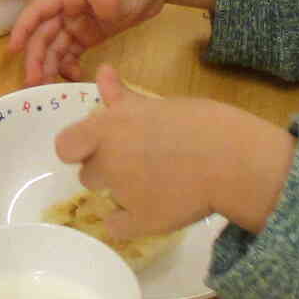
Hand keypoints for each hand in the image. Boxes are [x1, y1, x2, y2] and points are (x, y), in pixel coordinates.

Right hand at [9, 0, 217, 85]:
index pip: (38, 10)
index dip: (23, 28)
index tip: (12, 50)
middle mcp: (69, 8)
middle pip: (44, 33)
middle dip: (36, 57)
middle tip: (33, 83)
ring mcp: (80, 21)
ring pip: (56, 46)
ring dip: (50, 65)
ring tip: (49, 88)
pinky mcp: (92, 33)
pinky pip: (73, 52)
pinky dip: (69, 65)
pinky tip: (76, 79)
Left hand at [56, 67, 294, 236]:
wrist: (233, 159)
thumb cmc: (200, 122)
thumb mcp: (155, 104)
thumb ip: (122, 96)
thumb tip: (103, 72)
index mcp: (108, 128)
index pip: (65, 146)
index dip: (77, 147)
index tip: (97, 146)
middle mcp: (108, 160)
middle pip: (89, 172)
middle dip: (108, 168)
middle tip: (141, 160)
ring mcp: (122, 193)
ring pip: (106, 196)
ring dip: (121, 191)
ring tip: (156, 181)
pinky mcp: (141, 220)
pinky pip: (117, 226)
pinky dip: (129, 222)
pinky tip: (151, 210)